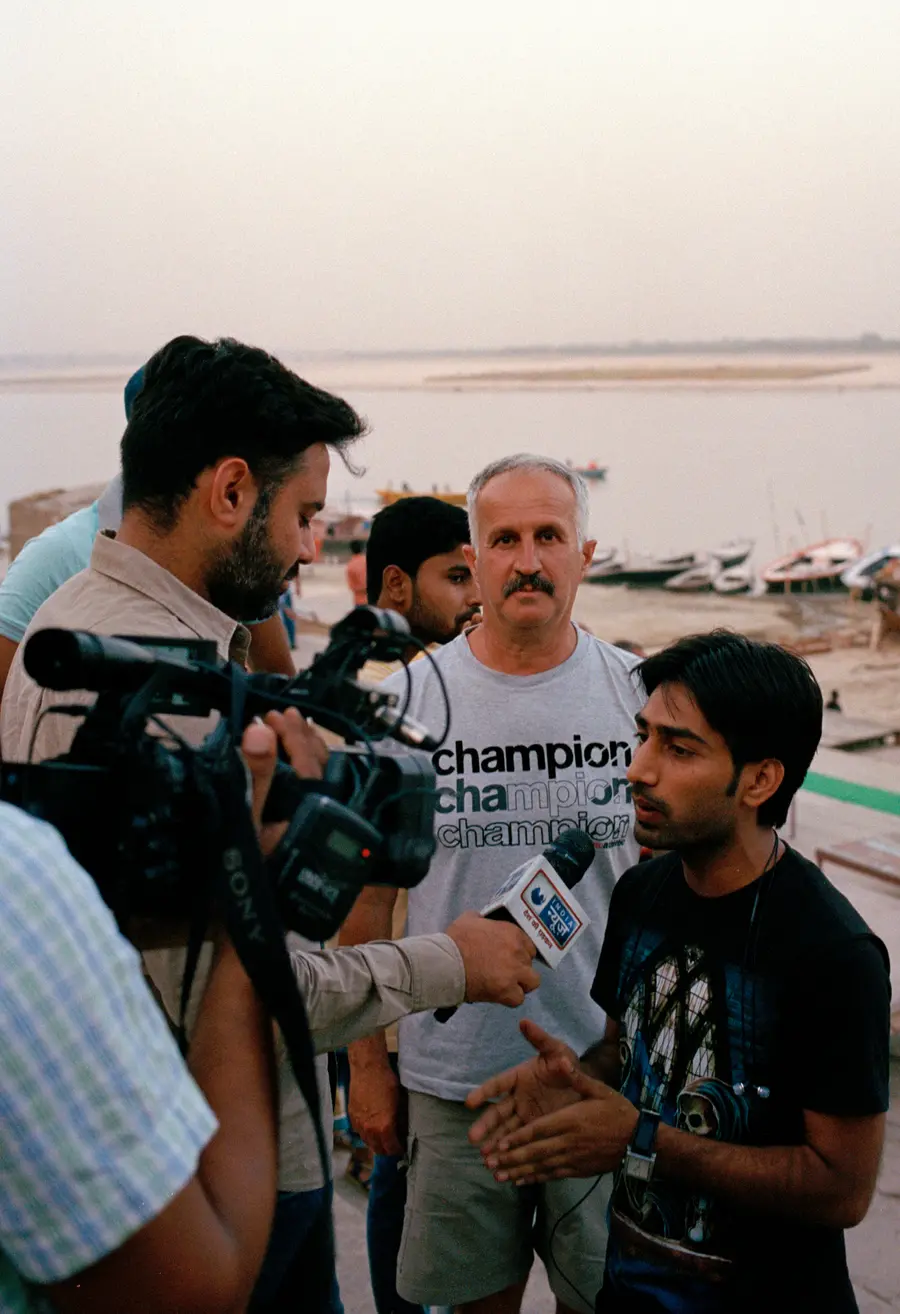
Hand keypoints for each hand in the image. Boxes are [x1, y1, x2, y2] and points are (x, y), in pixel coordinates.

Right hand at [242, 708, 328, 855]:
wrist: (259, 914)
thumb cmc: (251, 867)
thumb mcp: (248, 818)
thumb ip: (256, 775)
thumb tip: (260, 731)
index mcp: (312, 804)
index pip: (305, 759)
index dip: (289, 733)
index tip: (271, 714)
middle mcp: (326, 811)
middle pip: (320, 765)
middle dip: (301, 736)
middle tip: (283, 715)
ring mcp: (325, 822)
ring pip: (324, 777)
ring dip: (308, 751)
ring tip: (296, 732)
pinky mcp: (318, 832)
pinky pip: (319, 792)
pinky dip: (309, 771)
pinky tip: (298, 769)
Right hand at [347, 1059, 404, 1157]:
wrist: (368, 1069)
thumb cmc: (386, 1082)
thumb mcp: (400, 1102)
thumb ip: (400, 1120)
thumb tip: (403, 1130)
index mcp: (384, 1127)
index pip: (391, 1148)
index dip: (398, 1150)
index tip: (402, 1147)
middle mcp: (369, 1129)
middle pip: (378, 1150)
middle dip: (387, 1149)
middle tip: (394, 1144)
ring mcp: (359, 1124)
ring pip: (368, 1142)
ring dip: (376, 1143)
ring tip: (384, 1136)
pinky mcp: (352, 1117)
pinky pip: (360, 1132)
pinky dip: (367, 1134)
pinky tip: (372, 1126)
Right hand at [446, 912, 539, 1006]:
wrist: (446, 962)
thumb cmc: (455, 940)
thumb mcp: (469, 919)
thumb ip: (482, 920)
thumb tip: (482, 922)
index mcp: (512, 933)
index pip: (529, 945)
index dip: (520, 951)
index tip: (509, 956)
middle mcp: (518, 952)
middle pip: (530, 962)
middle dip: (520, 966)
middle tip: (506, 970)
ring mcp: (514, 973)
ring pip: (532, 981)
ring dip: (522, 983)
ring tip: (508, 985)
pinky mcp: (506, 991)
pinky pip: (518, 999)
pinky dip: (510, 998)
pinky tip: (499, 995)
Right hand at [466, 1019, 581, 1154]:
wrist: (582, 1086)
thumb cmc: (565, 1063)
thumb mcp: (556, 1051)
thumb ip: (541, 1040)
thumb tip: (525, 1022)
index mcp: (518, 1076)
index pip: (498, 1084)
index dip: (484, 1092)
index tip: (470, 1102)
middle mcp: (517, 1097)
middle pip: (497, 1112)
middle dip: (485, 1125)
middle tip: (473, 1138)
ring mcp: (524, 1115)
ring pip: (506, 1130)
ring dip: (494, 1143)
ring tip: (485, 1159)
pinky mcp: (533, 1129)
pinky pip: (519, 1142)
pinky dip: (510, 1153)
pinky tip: (502, 1167)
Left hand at [482, 1065, 638, 1184]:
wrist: (638, 1141)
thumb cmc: (618, 1112)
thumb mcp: (599, 1090)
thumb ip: (577, 1078)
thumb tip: (562, 1061)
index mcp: (571, 1120)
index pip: (539, 1130)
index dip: (519, 1138)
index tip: (500, 1143)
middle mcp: (568, 1142)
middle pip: (535, 1151)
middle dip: (511, 1158)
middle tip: (489, 1163)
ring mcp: (572, 1158)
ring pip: (541, 1166)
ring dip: (518, 1172)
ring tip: (498, 1176)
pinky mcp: (577, 1170)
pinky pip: (552, 1175)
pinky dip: (535, 1178)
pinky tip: (520, 1181)